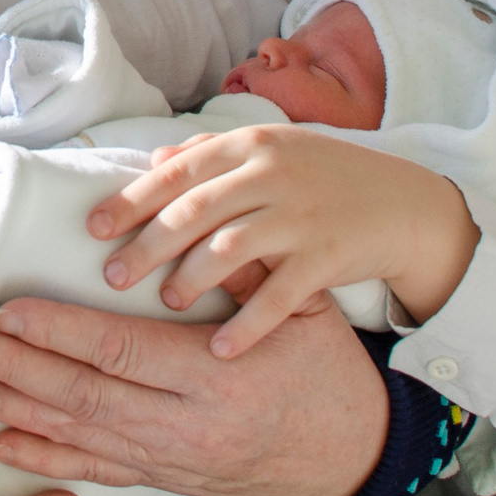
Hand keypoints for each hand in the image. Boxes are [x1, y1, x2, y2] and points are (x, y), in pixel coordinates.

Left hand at [0, 297, 386, 495]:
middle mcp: (188, 425)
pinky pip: (98, 471)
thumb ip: (249, 272)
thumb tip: (198, 225)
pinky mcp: (166, 479)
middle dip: (20, 368)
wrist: (350, 457)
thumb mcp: (306, 313)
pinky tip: (5, 445)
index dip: (60, 332)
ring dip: (23, 411)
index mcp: (216, 378)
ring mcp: (174, 459)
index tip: (11, 310)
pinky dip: (48, 459)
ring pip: (84, 436)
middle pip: (87, 396)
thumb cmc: (326, 374)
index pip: (122, 351)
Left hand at [87, 125, 481, 355]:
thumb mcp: (269, 153)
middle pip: (193, 210)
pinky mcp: (327, 257)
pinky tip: (220, 349)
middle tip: (111, 275)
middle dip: (147, 245)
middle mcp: (270, 175)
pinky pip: (279, 295)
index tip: (92, 228)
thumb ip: (212, 157)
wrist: (403, 202)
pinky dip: (247, 323)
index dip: (131, 200)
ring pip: (229, 248)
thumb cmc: (322, 179)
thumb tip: (155, 160)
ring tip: (164, 303)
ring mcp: (300, 215)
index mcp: (248, 146)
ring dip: (190, 278)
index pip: (177, 172)